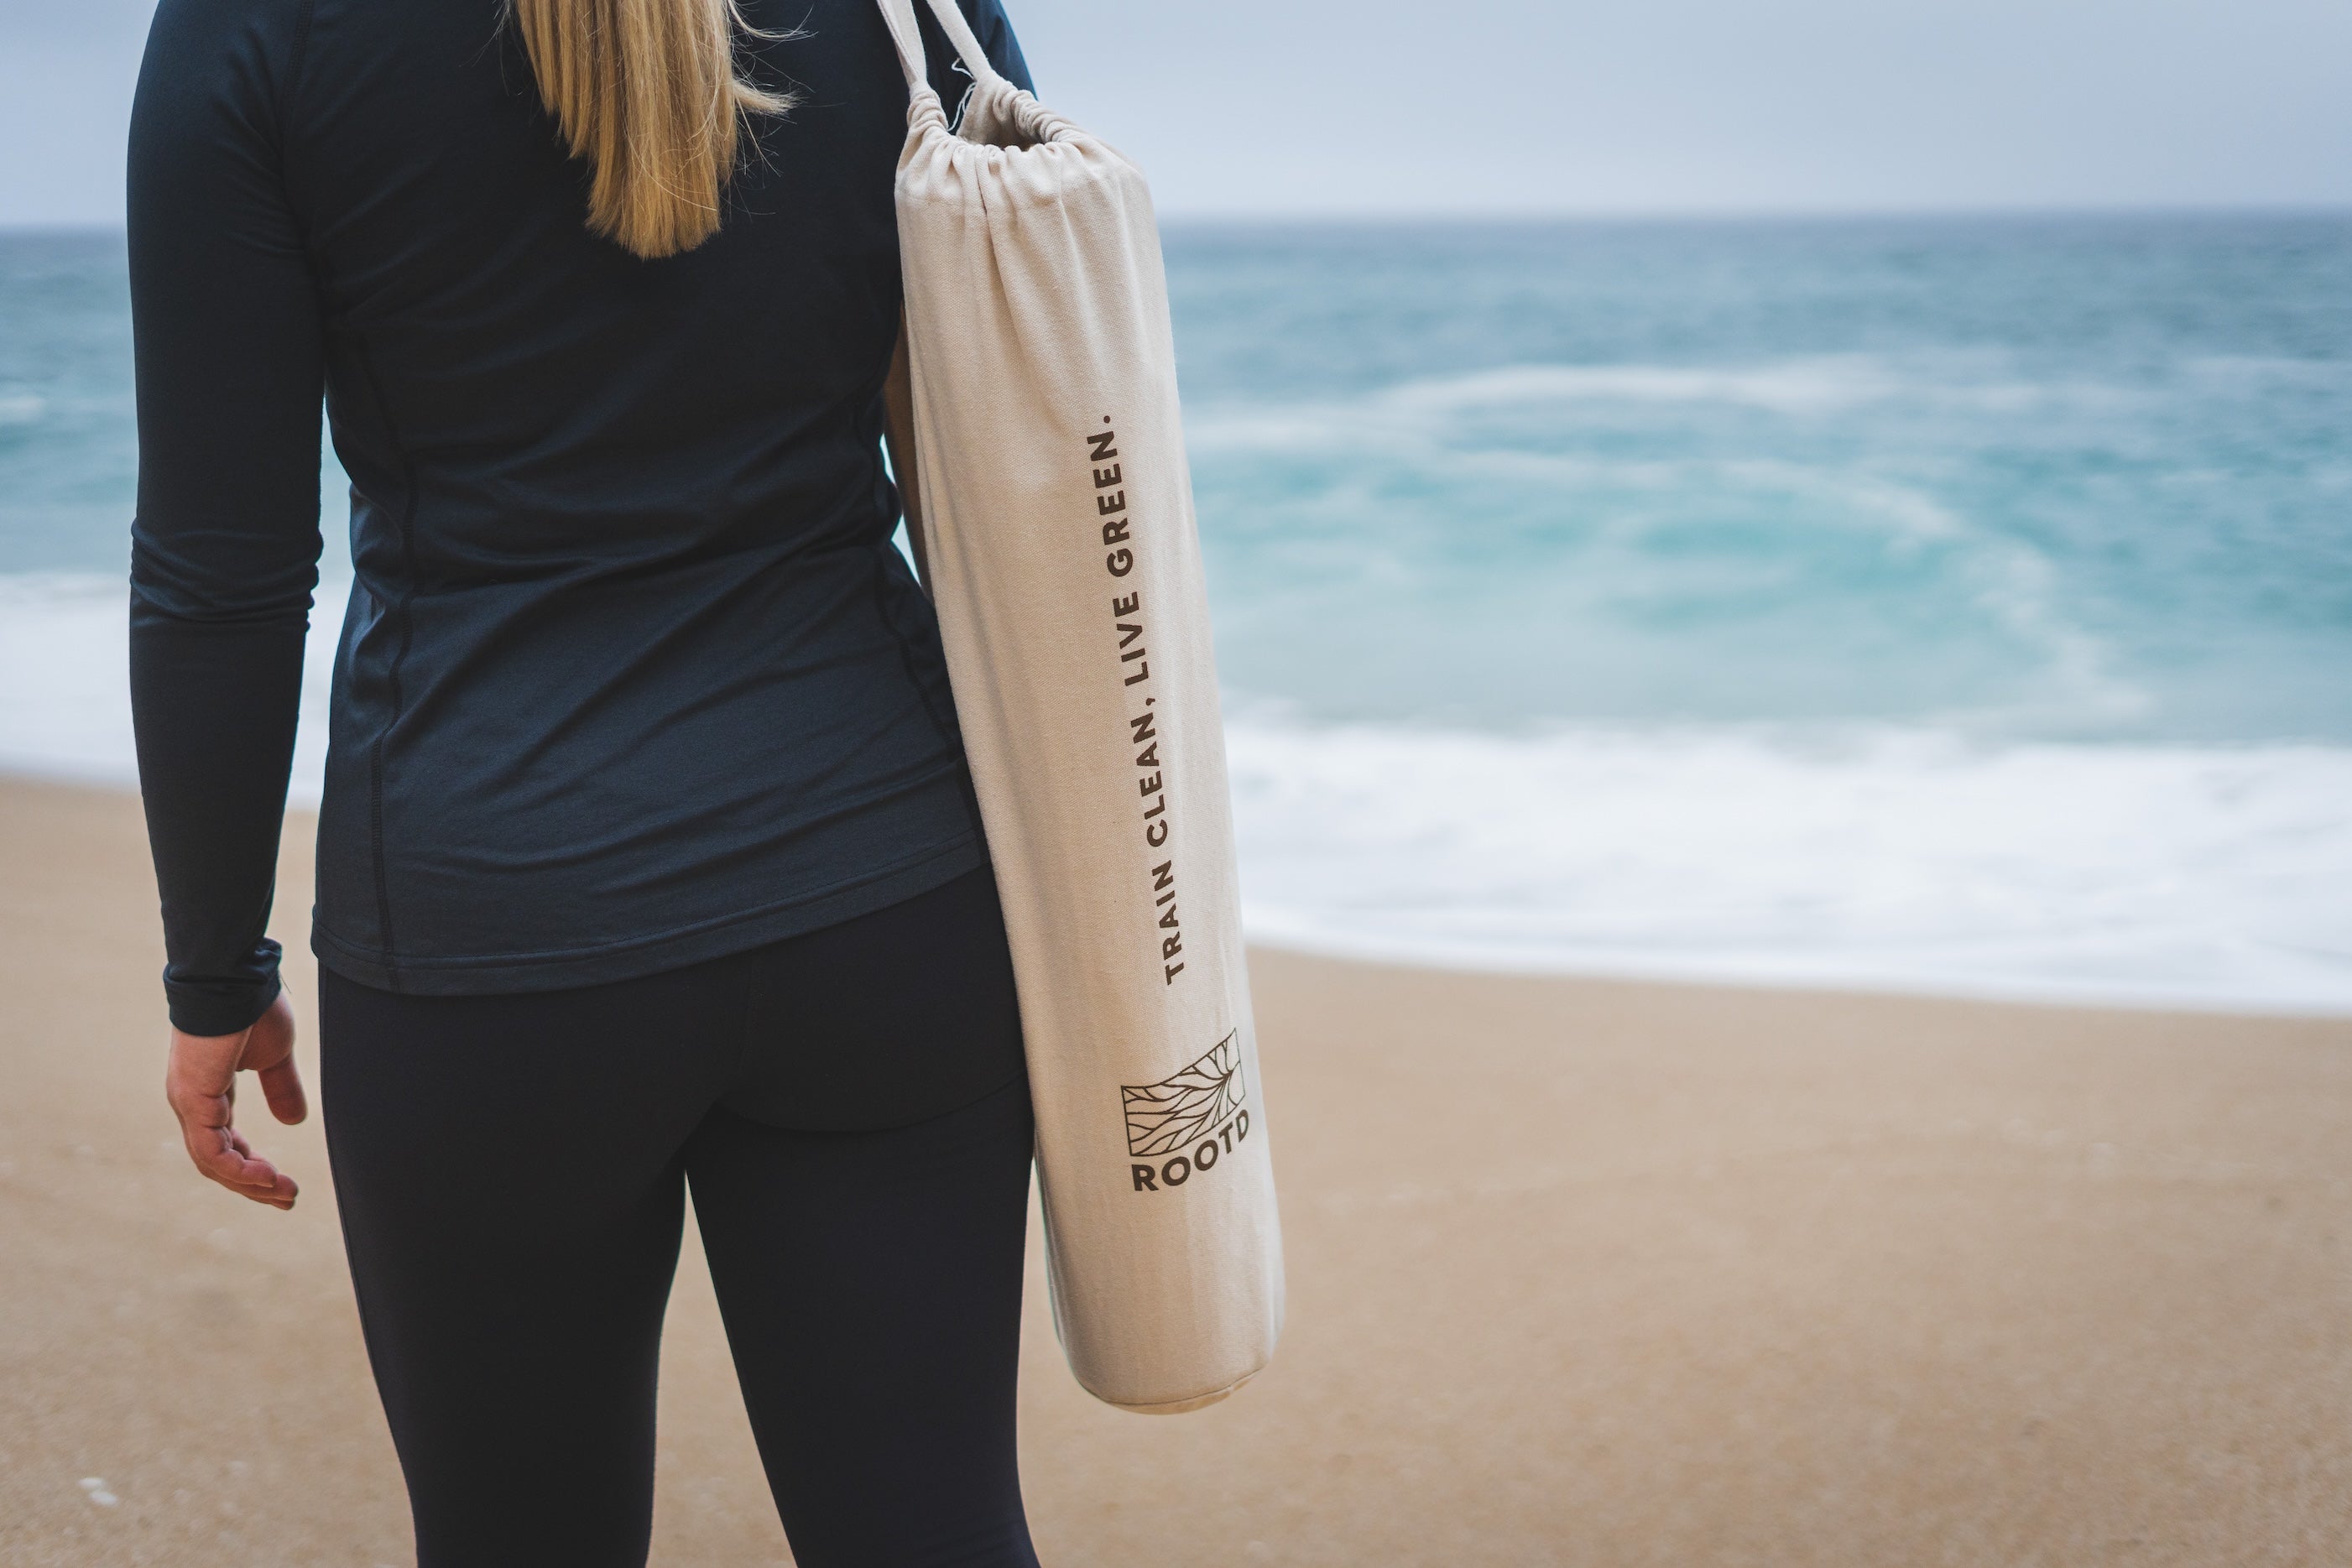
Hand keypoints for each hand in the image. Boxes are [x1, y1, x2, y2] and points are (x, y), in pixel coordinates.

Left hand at [165, 989, 306, 1209]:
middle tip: (288, 1199)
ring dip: (250, 1183)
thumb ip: (282, 1088)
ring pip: (213, 1163)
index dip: (254, 1165)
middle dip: (254, 1185)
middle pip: (218, 1161)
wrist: (237, 978)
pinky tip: (266, 1176)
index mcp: (209, 1091)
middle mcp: (192, 1102)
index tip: (284, 1182)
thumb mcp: (276, 1057)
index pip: (225, 1143)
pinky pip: (213, 1151)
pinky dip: (239, 1170)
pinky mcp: (193, 1099)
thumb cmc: (255, 1008)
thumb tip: (293, 1122)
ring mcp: (189, 1102)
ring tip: (284, 1193)